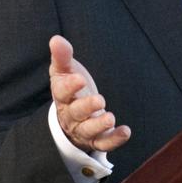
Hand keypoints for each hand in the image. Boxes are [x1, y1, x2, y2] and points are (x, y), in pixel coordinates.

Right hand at [49, 35, 131, 153]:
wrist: (71, 115)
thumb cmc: (70, 88)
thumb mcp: (64, 70)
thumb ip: (62, 56)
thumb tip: (56, 39)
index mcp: (62, 96)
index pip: (62, 92)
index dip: (69, 86)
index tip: (79, 79)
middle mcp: (71, 115)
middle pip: (76, 113)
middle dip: (87, 107)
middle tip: (100, 100)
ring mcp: (83, 128)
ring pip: (88, 131)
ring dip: (99, 125)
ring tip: (110, 118)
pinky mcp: (96, 138)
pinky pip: (103, 143)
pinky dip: (114, 139)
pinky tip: (125, 131)